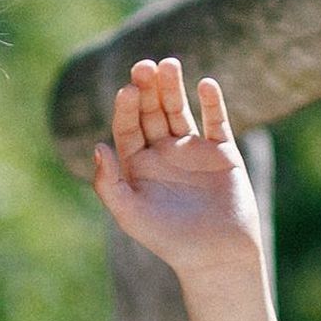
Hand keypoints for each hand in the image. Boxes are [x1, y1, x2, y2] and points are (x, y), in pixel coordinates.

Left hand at [91, 58, 264, 279]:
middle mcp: (163, 154)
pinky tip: (205, 85)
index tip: (128, 91)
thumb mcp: (129, 214)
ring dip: (173, 88)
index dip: (127, 108)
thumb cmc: (168, 240)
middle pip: (152, 113)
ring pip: (180, 111)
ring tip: (169, 64)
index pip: (128, 128)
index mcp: (138, 166)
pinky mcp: (223, 153)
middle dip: (148, 89)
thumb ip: (108, 183)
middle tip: (144, 66)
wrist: (216, 256)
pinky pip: (216, 122)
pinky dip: (212, 103)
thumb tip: (97, 146)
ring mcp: (193, 151)